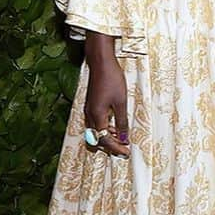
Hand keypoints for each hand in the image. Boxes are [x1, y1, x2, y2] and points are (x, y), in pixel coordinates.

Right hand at [83, 34, 130, 157]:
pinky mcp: (91, 105)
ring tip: (122, 138)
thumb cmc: (112, 79)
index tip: (126, 152)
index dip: (116, 147)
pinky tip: (115, 126)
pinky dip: (104, 128)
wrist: (101, 62)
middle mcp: (89, 115)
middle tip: (124, 148)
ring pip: (95, 132)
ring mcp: (88, 110)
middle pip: (97, 139)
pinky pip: (95, 123)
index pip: (104, 139)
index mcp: (96, 116)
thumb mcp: (121, 102)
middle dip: (110, 145)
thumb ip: (122, 121)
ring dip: (107, 137)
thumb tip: (124, 138)